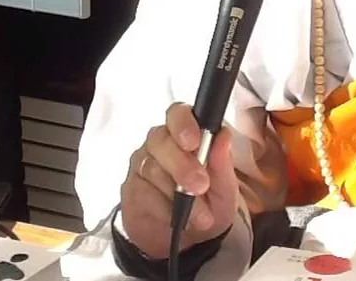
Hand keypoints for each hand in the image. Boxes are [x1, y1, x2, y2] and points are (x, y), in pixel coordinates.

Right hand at [120, 103, 238, 259]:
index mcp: (186, 134)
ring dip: (177, 194)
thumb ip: (223, 163)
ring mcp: (143, 164)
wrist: (189, 242)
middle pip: (161, 140)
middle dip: (182, 164)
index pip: (178, 113)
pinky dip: (164, 208)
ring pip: (152, 168)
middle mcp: (161, 144)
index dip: (184, 123)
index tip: (195, 141)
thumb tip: (223, 135)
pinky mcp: (131, 189)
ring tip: (200, 216)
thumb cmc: (209, 204)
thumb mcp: (224, 188)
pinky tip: (176, 218)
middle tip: (200, 186)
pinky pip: (143, 192)